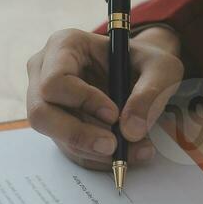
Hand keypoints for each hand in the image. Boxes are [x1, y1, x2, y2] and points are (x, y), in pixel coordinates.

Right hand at [27, 26, 183, 169]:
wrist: (142, 74)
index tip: (114, 114)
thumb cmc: (146, 63)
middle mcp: (45, 72)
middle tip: (113, 146)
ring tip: (132, 151)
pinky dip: (97, 157)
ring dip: (93, 151)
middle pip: (41, 114)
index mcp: (64, 46)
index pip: (55, 81)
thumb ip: (151, 94)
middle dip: (78, 135)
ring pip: (56, 137)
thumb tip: (130, 131)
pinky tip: (125, 153)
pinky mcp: (58, 126)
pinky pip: (70, 149)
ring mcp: (47, 101)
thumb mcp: (162, 69)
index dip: (83, 101)